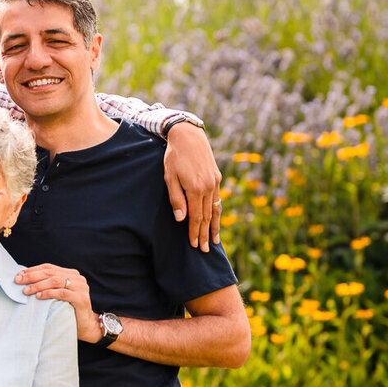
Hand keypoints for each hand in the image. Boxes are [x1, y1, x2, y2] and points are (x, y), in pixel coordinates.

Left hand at [15, 264, 101, 342]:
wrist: (85, 325)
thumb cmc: (67, 309)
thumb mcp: (57, 293)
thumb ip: (47, 284)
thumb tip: (24, 278)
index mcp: (71, 274)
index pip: (49, 267)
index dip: (33, 270)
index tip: (19, 275)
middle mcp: (77, 278)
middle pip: (51, 273)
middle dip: (32, 276)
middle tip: (18, 281)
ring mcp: (81, 287)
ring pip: (55, 281)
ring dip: (38, 285)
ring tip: (26, 291)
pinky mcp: (81, 298)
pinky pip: (62, 293)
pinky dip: (48, 293)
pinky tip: (39, 296)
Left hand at [163, 123, 221, 251]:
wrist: (189, 136)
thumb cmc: (173, 156)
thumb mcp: (169, 177)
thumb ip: (176, 198)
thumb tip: (181, 219)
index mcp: (195, 188)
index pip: (196, 217)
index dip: (194, 232)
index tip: (194, 245)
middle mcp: (208, 187)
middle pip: (207, 216)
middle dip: (204, 234)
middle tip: (205, 251)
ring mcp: (215, 182)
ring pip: (215, 209)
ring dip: (214, 226)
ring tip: (214, 241)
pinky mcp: (217, 178)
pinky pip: (218, 200)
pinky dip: (217, 212)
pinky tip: (216, 220)